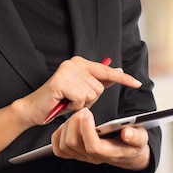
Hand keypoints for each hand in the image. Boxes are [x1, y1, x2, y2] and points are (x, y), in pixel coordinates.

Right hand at [15, 56, 141, 126]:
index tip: (137, 83)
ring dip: (82, 104)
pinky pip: (81, 99)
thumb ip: (100, 81)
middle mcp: (74, 63)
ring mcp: (67, 71)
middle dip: (90, 99)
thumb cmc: (60, 101)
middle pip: (100, 87)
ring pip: (92, 94)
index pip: (107, 70)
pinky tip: (64, 103)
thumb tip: (119, 72)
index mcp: (80, 63)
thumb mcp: (84, 91)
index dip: (123, 79)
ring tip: (68, 101)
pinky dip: (74, 106)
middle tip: (74, 100)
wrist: (35, 109)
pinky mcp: (60, 82)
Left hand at [51, 108, 150, 170]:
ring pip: (65, 145)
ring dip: (67, 127)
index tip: (87, 113)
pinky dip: (58, 135)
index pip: (93, 146)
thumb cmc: (133, 143)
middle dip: (75, 123)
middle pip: (74, 144)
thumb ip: (136, 136)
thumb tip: (127, 133)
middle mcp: (94, 157)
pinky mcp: (76, 153)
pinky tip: (66, 125)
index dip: (87, 130)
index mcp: (110, 153)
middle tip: (83, 110)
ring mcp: (83, 156)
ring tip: (78, 115)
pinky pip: (59, 149)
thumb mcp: (142, 138)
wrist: (127, 153)